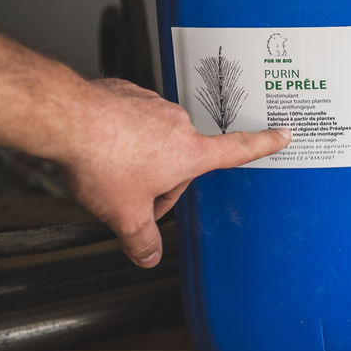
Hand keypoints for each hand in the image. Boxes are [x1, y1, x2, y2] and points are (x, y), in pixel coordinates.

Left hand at [56, 78, 289, 267]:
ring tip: (107, 168)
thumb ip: (141, 240)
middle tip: (128, 194)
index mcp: (188, 153)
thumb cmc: (101, 160)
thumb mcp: (123, 215)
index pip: (237, 150)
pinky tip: (98, 146)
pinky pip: (131, 120)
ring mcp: (152, 105)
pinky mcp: (128, 93)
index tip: (283, 134)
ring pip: (152, 140)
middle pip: (178, 159)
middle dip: (157, 180)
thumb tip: (148, 257)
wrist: (66, 118)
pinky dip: (118, 135)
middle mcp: (176, 124)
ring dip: (136, 157)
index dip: (264, 144)